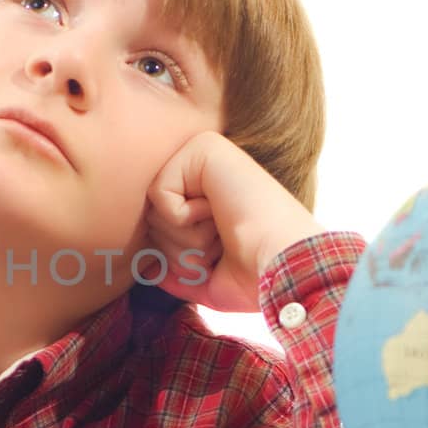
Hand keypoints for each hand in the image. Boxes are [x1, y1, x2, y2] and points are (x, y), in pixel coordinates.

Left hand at [144, 131, 325, 311]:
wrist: (283, 270)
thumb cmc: (253, 279)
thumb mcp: (205, 280)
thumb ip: (172, 270)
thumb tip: (144, 267)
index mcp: (213, 197)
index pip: (159, 231)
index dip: (180, 260)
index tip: (221, 258)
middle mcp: (209, 171)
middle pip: (152, 220)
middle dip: (179, 249)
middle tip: (221, 245)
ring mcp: (207, 155)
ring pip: (154, 210)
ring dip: (185, 238)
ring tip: (223, 231)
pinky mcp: (204, 148)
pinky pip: (159, 194)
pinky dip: (184, 218)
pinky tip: (219, 212)